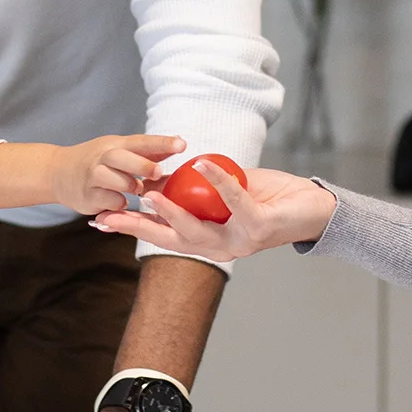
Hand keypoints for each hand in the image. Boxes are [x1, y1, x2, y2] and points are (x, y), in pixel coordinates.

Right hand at [54, 134, 185, 214]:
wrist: (58, 173)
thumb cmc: (98, 161)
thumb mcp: (120, 150)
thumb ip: (148, 151)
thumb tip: (179, 143)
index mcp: (116, 144)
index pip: (141, 141)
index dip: (161, 143)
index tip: (181, 144)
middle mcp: (103, 157)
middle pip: (122, 158)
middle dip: (142, 165)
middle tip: (158, 172)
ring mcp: (93, 176)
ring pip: (115, 181)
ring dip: (129, 186)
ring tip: (135, 188)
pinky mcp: (87, 195)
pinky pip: (109, 201)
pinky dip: (118, 202)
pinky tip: (119, 202)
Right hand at [90, 162, 336, 262]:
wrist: (312, 206)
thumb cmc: (268, 197)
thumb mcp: (222, 190)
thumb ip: (194, 189)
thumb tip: (160, 177)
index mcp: (207, 240)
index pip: (162, 236)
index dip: (131, 228)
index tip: (99, 220)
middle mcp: (219, 248)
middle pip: (170, 239)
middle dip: (137, 228)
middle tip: (108, 216)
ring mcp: (238, 241)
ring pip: (196, 228)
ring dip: (171, 210)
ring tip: (149, 192)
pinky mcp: (258, 227)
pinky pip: (232, 200)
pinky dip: (217, 180)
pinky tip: (202, 163)